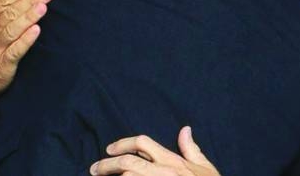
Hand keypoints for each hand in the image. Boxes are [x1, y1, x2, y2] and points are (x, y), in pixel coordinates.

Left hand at [90, 127, 220, 175]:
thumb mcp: (205, 169)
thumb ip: (192, 150)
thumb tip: (185, 129)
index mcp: (173, 162)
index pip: (142, 143)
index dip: (122, 143)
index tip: (109, 149)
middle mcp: (164, 172)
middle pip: (128, 162)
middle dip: (107, 165)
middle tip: (95, 169)